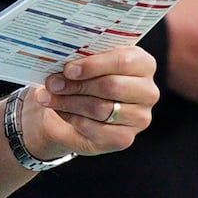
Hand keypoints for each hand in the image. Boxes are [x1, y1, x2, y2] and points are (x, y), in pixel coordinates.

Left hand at [19, 45, 158, 159]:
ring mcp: (140, 117)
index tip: (69, 69)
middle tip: (53, 83)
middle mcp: (148, 91)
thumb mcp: (83, 62)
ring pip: (101, 109)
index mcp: (143, 63)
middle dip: (77, 85)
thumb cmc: (85, 78)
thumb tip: (58, 67)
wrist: (79, 109)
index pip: (124, 61)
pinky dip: (73, 119)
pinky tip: (61, 111)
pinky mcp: (125, 138)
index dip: (94, 65)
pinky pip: (96, 129)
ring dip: (69, 102)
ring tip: (49, 96)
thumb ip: (77, 60)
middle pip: (112, 86)